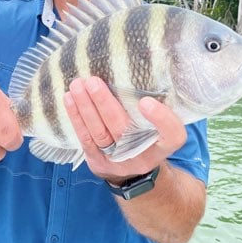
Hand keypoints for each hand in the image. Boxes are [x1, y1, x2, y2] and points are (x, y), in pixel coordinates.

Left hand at [64, 76, 186, 181]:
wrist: (131, 172)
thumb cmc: (146, 136)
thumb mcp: (160, 126)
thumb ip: (158, 107)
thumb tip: (141, 70)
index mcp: (164, 145)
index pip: (172, 135)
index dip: (161, 120)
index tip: (146, 101)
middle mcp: (142, 155)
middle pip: (123, 130)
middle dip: (105, 104)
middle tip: (93, 81)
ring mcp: (119, 161)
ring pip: (100, 133)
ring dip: (86, 107)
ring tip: (77, 85)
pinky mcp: (98, 161)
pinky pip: (85, 138)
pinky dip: (76, 118)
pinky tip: (69, 99)